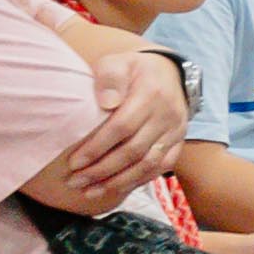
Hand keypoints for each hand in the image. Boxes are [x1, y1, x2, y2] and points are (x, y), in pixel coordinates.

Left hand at [16, 44, 185, 211]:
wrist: (169, 72)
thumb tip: (106, 103)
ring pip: (148, 164)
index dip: (97, 148)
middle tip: (75, 181)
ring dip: (118, 182)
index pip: (122, 127)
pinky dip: (139, 180)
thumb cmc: (133, 70)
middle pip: (134, 151)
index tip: (74, 162)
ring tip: (90, 191)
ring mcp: (176, 130)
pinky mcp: (179, 141)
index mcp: (150, 94)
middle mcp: (167, 115)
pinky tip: (116, 188)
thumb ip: (109, 78)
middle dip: (102, 170)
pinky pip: (162, 167)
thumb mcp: (118, 62)